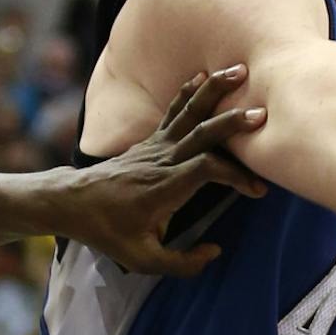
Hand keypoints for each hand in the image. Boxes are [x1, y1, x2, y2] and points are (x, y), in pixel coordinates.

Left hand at [62, 65, 266, 275]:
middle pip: (201, 133)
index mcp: (164, 188)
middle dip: (232, 122)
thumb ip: (182, 263)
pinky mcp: (151, 140)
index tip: (256, 188)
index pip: (206, 170)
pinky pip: (173, 111)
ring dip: (214, 91)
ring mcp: (155, 146)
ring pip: (188, 113)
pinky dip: (190, 92)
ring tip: (238, 71)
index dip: (235, 175)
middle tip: (261, 114)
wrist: (74, 202)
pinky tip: (203, 75)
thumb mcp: (141, 260)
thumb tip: (214, 251)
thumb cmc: (108, 231)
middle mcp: (162, 160)